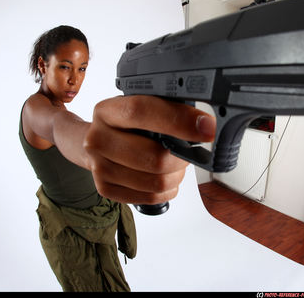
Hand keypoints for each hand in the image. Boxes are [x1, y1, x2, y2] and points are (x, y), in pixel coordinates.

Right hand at [83, 95, 215, 204]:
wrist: (98, 142)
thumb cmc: (127, 125)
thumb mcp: (141, 106)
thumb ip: (166, 110)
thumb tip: (204, 123)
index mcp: (107, 111)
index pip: (142, 112)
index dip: (178, 120)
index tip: (206, 127)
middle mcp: (97, 139)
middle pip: (154, 157)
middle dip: (182, 157)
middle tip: (189, 150)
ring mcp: (99, 167)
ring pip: (156, 182)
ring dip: (176, 175)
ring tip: (175, 164)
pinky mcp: (106, 189)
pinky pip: (150, 197)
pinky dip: (167, 190)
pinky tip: (165, 178)